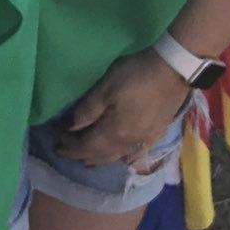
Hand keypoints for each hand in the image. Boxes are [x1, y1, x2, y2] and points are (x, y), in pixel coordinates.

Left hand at [55, 50, 189, 167]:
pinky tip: (120, 158)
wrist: (173, 70)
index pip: (87, 146)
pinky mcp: (155, 134)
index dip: (70, 145)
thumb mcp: (106, 88)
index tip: (56, 141)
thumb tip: (72, 128)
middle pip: (100, 155)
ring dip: (99, 158)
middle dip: (80, 154)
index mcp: (114, 133)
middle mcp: (129, 143)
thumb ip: (88, 110)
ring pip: (116, 156)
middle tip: (64, 150)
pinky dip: (121, 158)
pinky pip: (135, 154)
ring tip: (86, 158)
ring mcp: (144, 141)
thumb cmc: (135, 76)